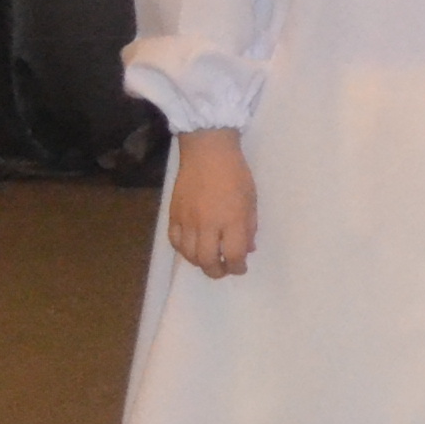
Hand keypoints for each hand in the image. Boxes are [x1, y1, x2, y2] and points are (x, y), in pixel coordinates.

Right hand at [165, 131, 255, 278]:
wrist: (207, 151)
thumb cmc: (235, 173)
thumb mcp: (251, 199)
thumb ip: (250, 226)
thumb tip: (248, 249)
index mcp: (232, 219)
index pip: (233, 254)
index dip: (237, 267)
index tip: (240, 268)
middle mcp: (208, 224)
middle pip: (208, 261)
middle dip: (217, 271)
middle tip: (223, 270)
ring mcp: (188, 220)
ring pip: (189, 255)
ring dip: (200, 263)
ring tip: (209, 260)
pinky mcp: (174, 214)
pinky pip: (175, 241)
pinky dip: (183, 251)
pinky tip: (192, 249)